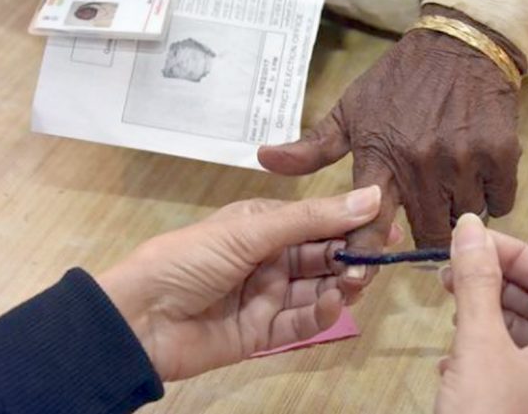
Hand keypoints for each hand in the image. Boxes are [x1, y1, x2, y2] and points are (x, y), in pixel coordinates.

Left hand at [96, 186, 395, 380]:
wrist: (139, 320)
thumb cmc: (189, 260)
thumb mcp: (250, 230)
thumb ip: (312, 218)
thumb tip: (372, 195)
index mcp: (263, 225)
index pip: (318, 221)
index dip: (352, 223)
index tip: (388, 226)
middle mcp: (270, 258)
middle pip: (323, 256)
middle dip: (350, 257)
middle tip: (375, 261)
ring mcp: (268, 296)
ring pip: (318, 289)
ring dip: (341, 285)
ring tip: (356, 281)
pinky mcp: (264, 332)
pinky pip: (302, 322)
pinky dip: (322, 314)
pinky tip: (335, 303)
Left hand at [258, 4, 524, 297]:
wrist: (460, 45)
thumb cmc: (399, 81)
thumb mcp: (350, 110)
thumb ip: (312, 147)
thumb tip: (263, 159)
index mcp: (380, 159)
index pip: (366, 224)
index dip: (362, 258)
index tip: (357, 279)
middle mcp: (421, 167)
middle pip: (427, 235)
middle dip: (425, 234)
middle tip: (425, 216)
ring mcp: (464, 161)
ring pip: (466, 220)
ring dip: (460, 213)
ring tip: (451, 190)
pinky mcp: (501, 155)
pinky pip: (501, 202)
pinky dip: (492, 197)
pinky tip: (478, 177)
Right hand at [436, 214, 527, 413]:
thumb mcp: (479, 346)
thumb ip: (478, 282)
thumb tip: (470, 228)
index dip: (513, 253)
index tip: (470, 243)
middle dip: (495, 286)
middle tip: (452, 274)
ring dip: (488, 320)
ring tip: (451, 312)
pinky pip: (525, 372)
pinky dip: (491, 356)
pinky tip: (454, 361)